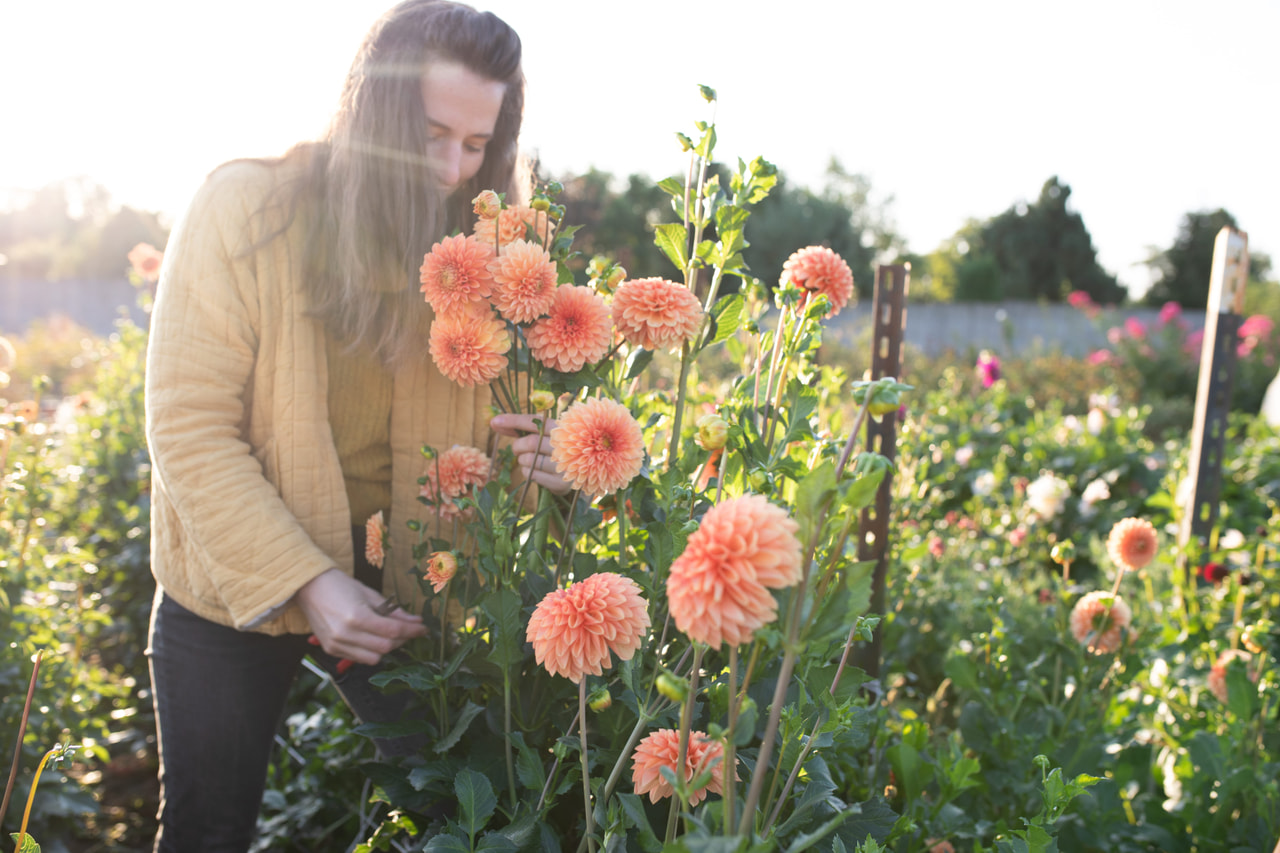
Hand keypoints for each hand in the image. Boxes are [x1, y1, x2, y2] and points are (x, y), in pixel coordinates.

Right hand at [295, 568, 425, 664]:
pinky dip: (370, 651)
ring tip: (390, 635)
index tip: (422, 628)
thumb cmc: (340, 586)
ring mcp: (337, 644)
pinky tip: (372, 638)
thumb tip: (414, 621)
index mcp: (357, 616)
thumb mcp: (370, 594)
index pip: (393, 631)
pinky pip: (358, 658)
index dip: (412, 631)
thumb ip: (393, 611)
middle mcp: (346, 634)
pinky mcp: (330, 650)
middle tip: (410, 630)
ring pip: (373, 658)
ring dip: (387, 648)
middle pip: (385, 648)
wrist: (309, 587)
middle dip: (402, 640)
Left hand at [491, 412, 571, 494]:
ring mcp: (565, 464)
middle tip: (517, 449)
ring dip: (522, 460)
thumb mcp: (546, 435)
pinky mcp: (561, 482)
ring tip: (529, 460)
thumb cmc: (557, 448)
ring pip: (529, 460)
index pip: (535, 421)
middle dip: (517, 446)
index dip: (513, 420)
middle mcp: (567, 445)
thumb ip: (523, 429)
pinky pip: (532, 474)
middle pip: (530, 442)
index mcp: (564, 428)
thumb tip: (495, 422)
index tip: (494, 422)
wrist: (581, 472)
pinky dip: (527, 471)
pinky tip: (534, 470)